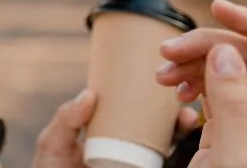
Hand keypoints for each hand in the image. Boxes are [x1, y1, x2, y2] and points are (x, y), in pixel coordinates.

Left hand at [32, 89, 198, 167]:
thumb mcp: (54, 144)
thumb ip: (66, 120)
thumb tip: (89, 94)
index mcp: (108, 133)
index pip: (134, 112)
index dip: (153, 100)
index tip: (166, 87)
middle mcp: (128, 149)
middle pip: (159, 128)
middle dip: (177, 116)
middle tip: (185, 108)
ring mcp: (137, 164)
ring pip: (169, 146)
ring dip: (184, 132)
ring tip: (188, 121)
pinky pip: (169, 165)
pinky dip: (185, 157)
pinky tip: (192, 148)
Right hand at [155, 0, 246, 167]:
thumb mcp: (232, 158)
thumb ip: (232, 103)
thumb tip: (226, 51)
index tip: (217, 6)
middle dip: (207, 45)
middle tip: (166, 52)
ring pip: (228, 67)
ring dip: (192, 62)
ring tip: (161, 72)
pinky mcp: (233, 126)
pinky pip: (214, 87)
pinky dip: (190, 80)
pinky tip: (172, 88)